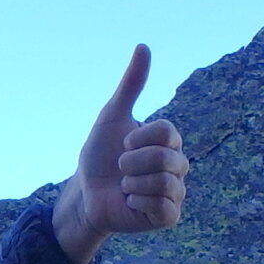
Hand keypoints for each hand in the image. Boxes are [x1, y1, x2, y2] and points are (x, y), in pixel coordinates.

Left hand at [54, 45, 189, 263]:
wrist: (86, 194)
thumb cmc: (99, 156)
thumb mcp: (112, 116)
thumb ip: (131, 85)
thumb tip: (143, 46)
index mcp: (168, 142)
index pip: (166, 132)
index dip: (138, 138)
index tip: (123, 144)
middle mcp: (177, 166)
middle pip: (165, 158)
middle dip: (132, 163)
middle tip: (120, 169)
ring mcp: (175, 192)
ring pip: (164, 183)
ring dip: (133, 184)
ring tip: (125, 187)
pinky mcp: (168, 217)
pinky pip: (163, 207)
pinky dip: (138, 203)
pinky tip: (131, 203)